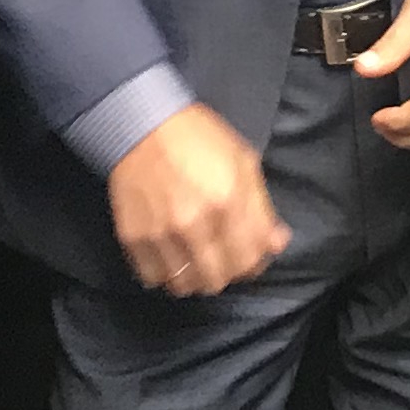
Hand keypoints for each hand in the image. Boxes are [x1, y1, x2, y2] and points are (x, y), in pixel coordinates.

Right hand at [108, 105, 288, 297]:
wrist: (141, 124)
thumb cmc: (198, 139)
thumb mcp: (242, 161)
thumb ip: (261, 207)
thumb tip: (276, 244)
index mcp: (228, 201)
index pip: (249, 260)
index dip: (254, 263)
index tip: (249, 256)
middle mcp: (195, 224)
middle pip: (218, 280)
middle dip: (225, 273)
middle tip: (221, 257)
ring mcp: (162, 234)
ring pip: (185, 285)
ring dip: (194, 278)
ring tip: (195, 259)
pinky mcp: (133, 238)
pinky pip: (153, 278)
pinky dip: (163, 273)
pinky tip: (170, 256)